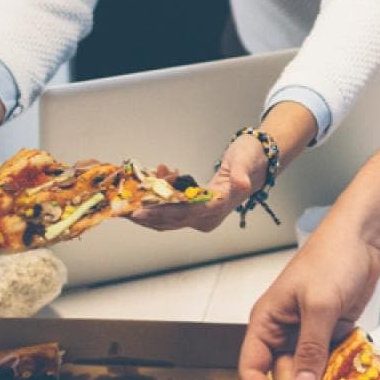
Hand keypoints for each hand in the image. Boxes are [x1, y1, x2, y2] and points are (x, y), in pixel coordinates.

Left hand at [126, 136, 262, 232]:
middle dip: (145, 215)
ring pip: (168, 220)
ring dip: (146, 212)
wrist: (259, 161)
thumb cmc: (251, 158)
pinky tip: (144, 191)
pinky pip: (171, 211)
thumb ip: (241, 176)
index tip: (139, 210)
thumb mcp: (245, 162)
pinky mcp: (196, 211)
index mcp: (217, 208)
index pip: (183, 214)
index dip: (160, 212)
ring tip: (124, 204)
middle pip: (171, 221)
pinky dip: (156, 203)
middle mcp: (208, 218)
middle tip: (121, 209)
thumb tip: (240, 185)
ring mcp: (202, 217)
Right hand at [238, 218, 379, 379]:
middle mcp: (284, 331)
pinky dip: (336, 374)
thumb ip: (311, 347)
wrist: (362, 236)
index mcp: (267, 321)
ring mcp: (309, 333)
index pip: (252, 366)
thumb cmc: (331, 259)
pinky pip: (330, 361)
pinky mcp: (333, 333)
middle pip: (282, 374)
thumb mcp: (319, 305)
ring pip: (308, 371)